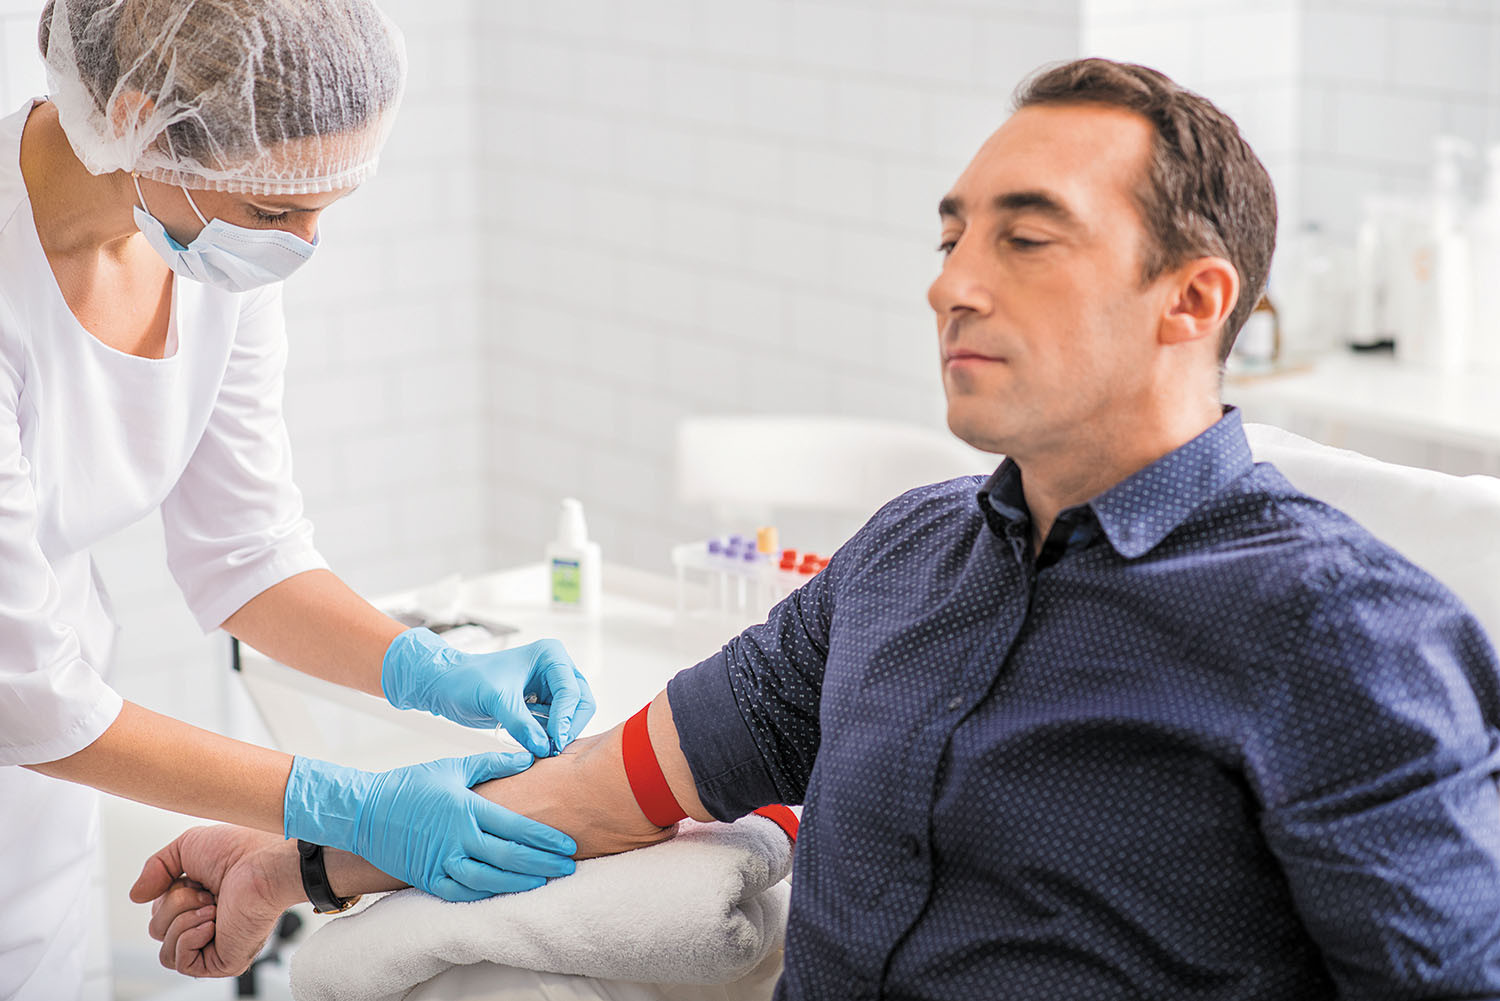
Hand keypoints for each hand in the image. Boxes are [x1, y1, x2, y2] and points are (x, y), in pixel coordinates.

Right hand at [129, 825, 287, 976]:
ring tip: (212, 905)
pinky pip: (180, 963)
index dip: (168, 894)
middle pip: (157, 929)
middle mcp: (207, 924)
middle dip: (175, 905)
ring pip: (165, 949)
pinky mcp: (222, 961)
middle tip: (208, 892)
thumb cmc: (240, 850)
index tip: (195, 878)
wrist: (264, 863)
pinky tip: (212, 921)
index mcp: (200, 901)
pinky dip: (189, 938)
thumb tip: (135, 896)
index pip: (159, 912)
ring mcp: (214, 944)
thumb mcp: (186, 847)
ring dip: (182, 921)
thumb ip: (155, 868)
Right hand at [283, 751, 577, 901]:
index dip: (545, 839)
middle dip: (543, 864)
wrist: (363, 811)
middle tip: (569, 867)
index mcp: (467, 808)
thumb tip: (528, 757)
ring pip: (489, 880)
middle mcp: (457, 838)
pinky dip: (486, 895)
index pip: (516, 827)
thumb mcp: (453, 766)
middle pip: (510, 857)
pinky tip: (505, 894)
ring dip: (520, 883)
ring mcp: (441, 861)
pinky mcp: (426, 878)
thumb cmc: (410, 784)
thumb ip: (492, 763)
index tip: (568, 844)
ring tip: (544, 883)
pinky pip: (462, 893)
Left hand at [381, 628, 597, 756]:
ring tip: (542, 750)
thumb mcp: (495, 700)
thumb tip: (544, 748)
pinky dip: (550, 737)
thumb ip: (522, 724)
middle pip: (581, 703)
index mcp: (550, 656)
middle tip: (552, 749)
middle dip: (568, 726)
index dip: (565, 718)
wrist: (446, 686)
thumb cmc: (467, 680)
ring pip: (572, 717)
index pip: (571, 691)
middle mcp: (556, 670)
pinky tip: (537, 747)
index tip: (554, 743)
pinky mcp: (541, 705)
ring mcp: (550, 688)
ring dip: (560, 734)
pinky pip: (556, 725)